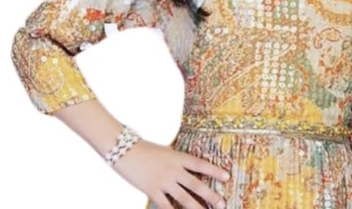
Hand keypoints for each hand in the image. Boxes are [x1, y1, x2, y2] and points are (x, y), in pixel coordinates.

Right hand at [111, 139, 229, 208]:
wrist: (124, 149)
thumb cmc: (144, 149)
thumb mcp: (164, 152)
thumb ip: (175, 160)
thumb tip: (186, 168)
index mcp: (177, 156)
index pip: (200, 164)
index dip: (214, 170)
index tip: (227, 176)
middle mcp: (173, 169)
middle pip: (196, 184)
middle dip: (210, 195)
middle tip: (223, 204)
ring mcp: (163, 180)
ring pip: (184, 198)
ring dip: (197, 208)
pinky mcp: (152, 190)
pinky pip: (165, 205)